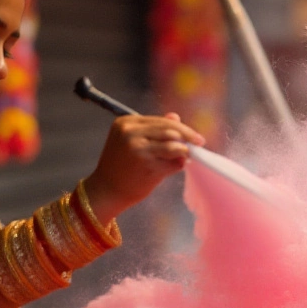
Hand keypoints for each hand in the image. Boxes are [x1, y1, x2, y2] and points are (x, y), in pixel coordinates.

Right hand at [83, 112, 205, 223]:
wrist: (106, 190)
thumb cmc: (121, 165)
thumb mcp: (131, 141)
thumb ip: (153, 129)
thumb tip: (176, 117)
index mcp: (126, 123)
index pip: (162, 121)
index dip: (182, 128)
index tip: (195, 135)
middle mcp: (131, 133)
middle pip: (171, 130)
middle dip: (189, 137)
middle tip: (199, 144)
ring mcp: (139, 150)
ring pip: (174, 145)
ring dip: (184, 152)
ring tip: (185, 158)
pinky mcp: (148, 166)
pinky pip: (173, 163)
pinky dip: (178, 165)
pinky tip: (174, 168)